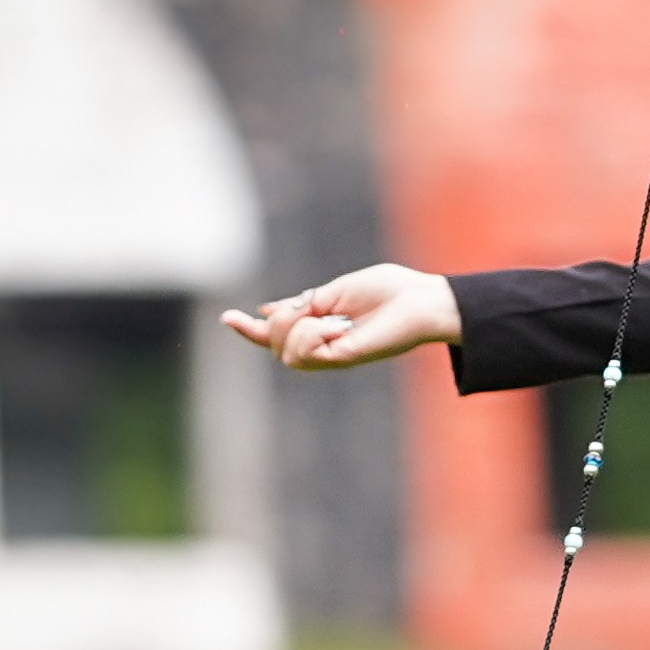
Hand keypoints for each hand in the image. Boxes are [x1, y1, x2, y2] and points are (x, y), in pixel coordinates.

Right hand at [221, 264, 459, 370]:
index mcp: (320, 327)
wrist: (422, 300)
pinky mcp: (344, 359)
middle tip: (310, 306)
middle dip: (279, 322)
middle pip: (275, 345)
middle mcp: (323, 345)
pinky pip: (306, 353)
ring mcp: (333, 355)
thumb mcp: (335, 291)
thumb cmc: (389, 291)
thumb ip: (304, 303)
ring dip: (296, 329)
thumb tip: (267, 310)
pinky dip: (313, 334)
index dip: (249, 330)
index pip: (277, 336)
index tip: (227, 316)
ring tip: (329, 318)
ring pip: (286, 353)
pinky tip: (338, 325)